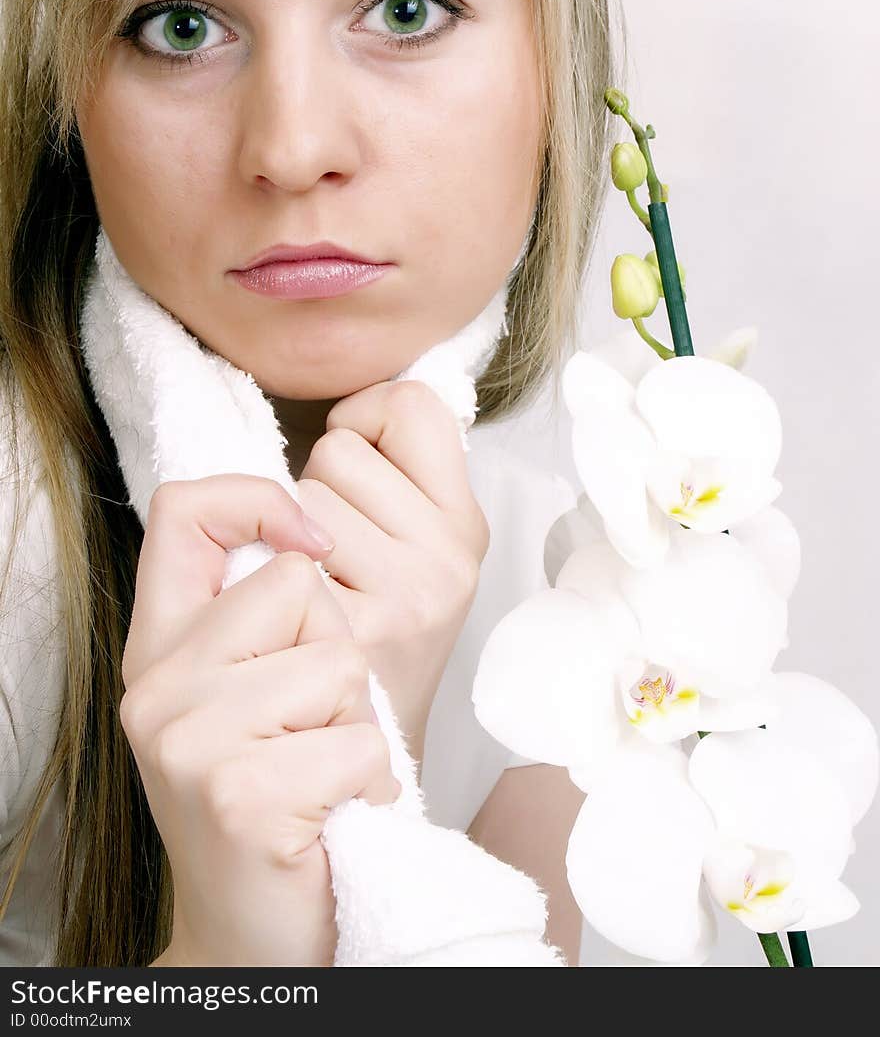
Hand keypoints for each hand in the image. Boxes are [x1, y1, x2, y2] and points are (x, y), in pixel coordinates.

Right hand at [121, 474, 400, 966]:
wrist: (254, 931)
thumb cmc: (276, 800)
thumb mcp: (246, 695)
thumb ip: (256, 617)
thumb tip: (309, 532)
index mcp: (160, 647)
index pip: (182, 510)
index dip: (254, 498)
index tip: (306, 539)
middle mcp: (159, 686)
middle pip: (296, 582)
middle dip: (334, 651)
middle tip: (310, 729)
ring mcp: (189, 740)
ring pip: (337, 660)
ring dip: (356, 724)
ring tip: (320, 772)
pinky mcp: (239, 794)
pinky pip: (358, 742)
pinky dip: (369, 782)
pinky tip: (331, 815)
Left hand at [295, 380, 490, 763]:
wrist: (372, 762)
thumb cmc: (378, 640)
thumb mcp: (419, 549)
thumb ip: (399, 475)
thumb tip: (358, 404)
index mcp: (466, 521)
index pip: (412, 403)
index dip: (369, 419)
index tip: (361, 465)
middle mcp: (449, 554)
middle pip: (339, 448)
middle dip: (317, 488)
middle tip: (336, 555)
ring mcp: (408, 595)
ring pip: (300, 494)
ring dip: (288, 534)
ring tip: (318, 589)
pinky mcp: (358, 634)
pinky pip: (282, 554)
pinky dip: (272, 581)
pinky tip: (301, 623)